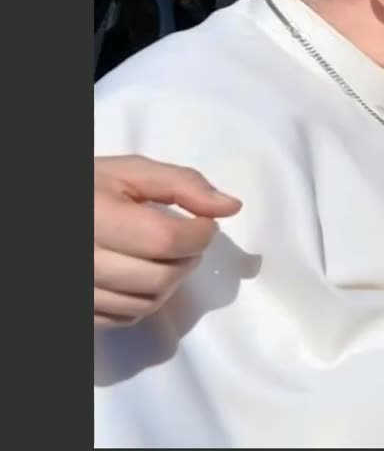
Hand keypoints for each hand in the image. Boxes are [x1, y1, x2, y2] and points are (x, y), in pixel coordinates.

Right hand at [94, 155, 241, 327]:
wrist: (48, 211)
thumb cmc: (90, 187)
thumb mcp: (132, 172)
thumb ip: (182, 184)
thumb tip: (230, 207)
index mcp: (97, 219)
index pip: (165, 240)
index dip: (199, 234)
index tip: (204, 223)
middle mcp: (85, 260)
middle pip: (161, 278)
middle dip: (188, 258)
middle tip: (187, 239)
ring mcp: (80, 290)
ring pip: (147, 303)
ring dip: (171, 281)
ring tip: (166, 255)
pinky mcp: (80, 309)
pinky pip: (126, 317)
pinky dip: (146, 299)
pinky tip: (142, 273)